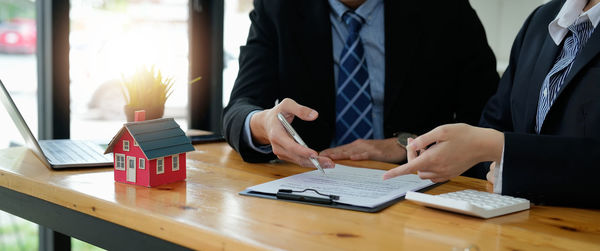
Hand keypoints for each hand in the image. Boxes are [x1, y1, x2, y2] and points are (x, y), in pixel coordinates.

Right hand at [249, 98, 334, 167]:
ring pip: (299, 161)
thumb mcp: (287, 104)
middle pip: (297, 157)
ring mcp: (281, 153)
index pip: (291, 146)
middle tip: (330, 163)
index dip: (303, 151)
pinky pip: (299, 161)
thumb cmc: (277, 113)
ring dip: (314, 164)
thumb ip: (300, 109)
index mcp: (277, 135)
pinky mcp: (286, 155)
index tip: (315, 154)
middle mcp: (278, 147)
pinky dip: (310, 162)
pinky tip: (321, 162)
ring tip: (329, 164)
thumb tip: (314, 115)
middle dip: (314, 161)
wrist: (266, 123)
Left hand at [319, 138, 406, 162]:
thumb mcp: (365, 152)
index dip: (328, 152)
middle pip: (342, 150)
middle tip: (318, 157)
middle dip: (330, 154)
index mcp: (356, 146)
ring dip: (340, 154)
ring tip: (330, 158)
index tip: (317, 156)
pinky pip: (367, 154)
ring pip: (351, 151)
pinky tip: (353, 157)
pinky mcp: (377, 152)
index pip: (339, 149)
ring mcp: (368, 148)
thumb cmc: (381, 150)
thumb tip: (342, 161)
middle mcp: (359, 145)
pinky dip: (359, 155)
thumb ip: (354, 155)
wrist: (397, 145)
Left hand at [382, 123, 503, 181]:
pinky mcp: (450, 174)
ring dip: (420, 162)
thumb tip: (411, 145)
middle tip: (415, 141)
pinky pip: (433, 175)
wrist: (484, 144)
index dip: (395, 172)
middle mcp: (438, 169)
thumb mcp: (441, 131)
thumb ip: (424, 139)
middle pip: (415, 168)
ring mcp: (445, 173)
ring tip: (426, 147)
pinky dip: (428, 167)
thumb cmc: (464, 134)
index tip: (384, 176)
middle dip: (412, 155)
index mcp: (433, 158)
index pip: (409, 168)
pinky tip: (434, 154)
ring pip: (423, 172)